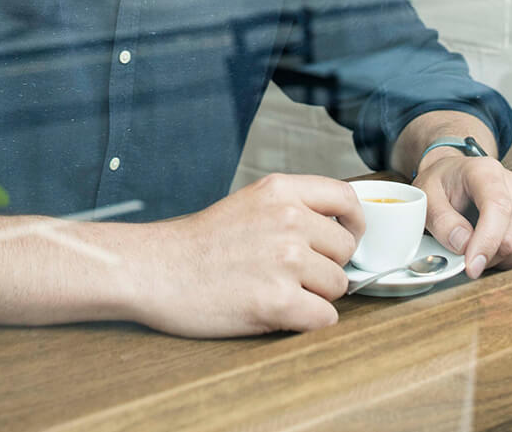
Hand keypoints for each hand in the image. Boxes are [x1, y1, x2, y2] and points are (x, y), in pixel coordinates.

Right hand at [136, 174, 364, 337]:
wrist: (158, 269)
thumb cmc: (200, 242)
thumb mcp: (249, 202)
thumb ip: (292, 207)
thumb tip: (338, 230)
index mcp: (280, 191)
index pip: (346, 198)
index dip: (354, 223)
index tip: (348, 237)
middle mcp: (288, 219)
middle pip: (345, 249)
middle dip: (327, 266)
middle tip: (293, 274)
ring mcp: (284, 260)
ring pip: (338, 286)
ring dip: (315, 295)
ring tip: (276, 291)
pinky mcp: (277, 302)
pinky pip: (324, 318)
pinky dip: (306, 321)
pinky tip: (277, 313)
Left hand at [414, 153, 511, 279]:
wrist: (455, 176)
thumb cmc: (442, 185)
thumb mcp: (428, 197)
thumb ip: (442, 221)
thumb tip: (464, 245)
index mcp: (487, 172)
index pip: (498, 209)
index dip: (486, 243)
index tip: (471, 267)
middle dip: (489, 257)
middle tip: (467, 253)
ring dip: (505, 262)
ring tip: (483, 250)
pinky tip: (501, 253)